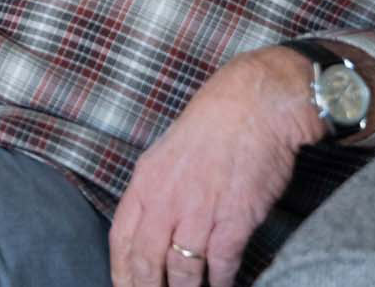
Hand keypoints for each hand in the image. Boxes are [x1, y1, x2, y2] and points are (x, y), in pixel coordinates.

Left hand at [108, 47, 322, 286]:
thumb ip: (156, 189)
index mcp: (145, 182)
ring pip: (181, 270)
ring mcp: (199, 212)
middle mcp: (166, 200)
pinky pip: (220, 264)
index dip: (121, 271)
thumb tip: (151, 225)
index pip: (121, 238)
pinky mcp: (234, 220)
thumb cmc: (212, 125)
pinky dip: (219, 282)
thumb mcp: (166, 152)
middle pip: (146, 261)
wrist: (254, 105)